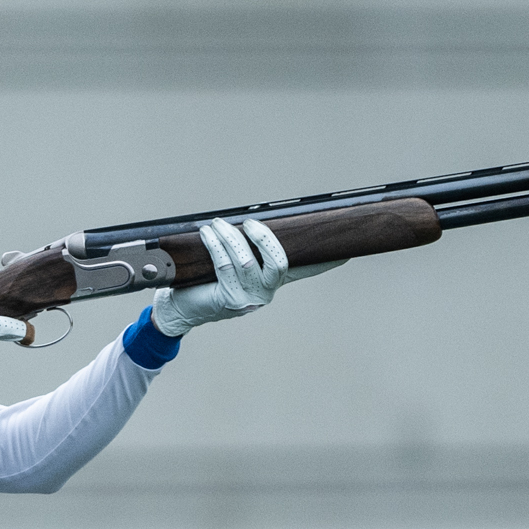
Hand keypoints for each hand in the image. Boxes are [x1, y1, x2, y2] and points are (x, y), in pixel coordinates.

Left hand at [151, 217, 340, 335]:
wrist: (182, 309)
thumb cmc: (206, 280)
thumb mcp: (231, 261)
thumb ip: (246, 245)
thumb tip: (250, 220)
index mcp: (273, 281)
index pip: (306, 269)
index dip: (326, 262)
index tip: (346, 253)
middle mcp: (266, 291)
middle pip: (280, 263)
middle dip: (265, 238)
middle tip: (251, 223)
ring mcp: (250, 298)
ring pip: (247, 261)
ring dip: (230, 237)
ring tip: (216, 224)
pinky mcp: (230, 300)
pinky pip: (225, 265)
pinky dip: (216, 245)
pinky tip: (208, 234)